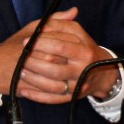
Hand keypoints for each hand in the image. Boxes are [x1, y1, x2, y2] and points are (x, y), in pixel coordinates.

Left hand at [0, 7, 114, 102]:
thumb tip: (44, 24)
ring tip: (21, 71)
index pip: (60, 46)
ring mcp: (77, 86)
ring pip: (52, 85)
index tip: (26, 40)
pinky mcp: (72, 98)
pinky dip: (37, 97)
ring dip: (33, 79)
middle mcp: (82, 70)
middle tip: (21, 56)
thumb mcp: (78, 33)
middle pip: (54, 68)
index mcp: (84, 51)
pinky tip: (24, 91)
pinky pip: (53, 99)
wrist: (103, 72)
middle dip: (34, 62)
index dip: (41, 43)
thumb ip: (61, 24)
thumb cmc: (84, 48)